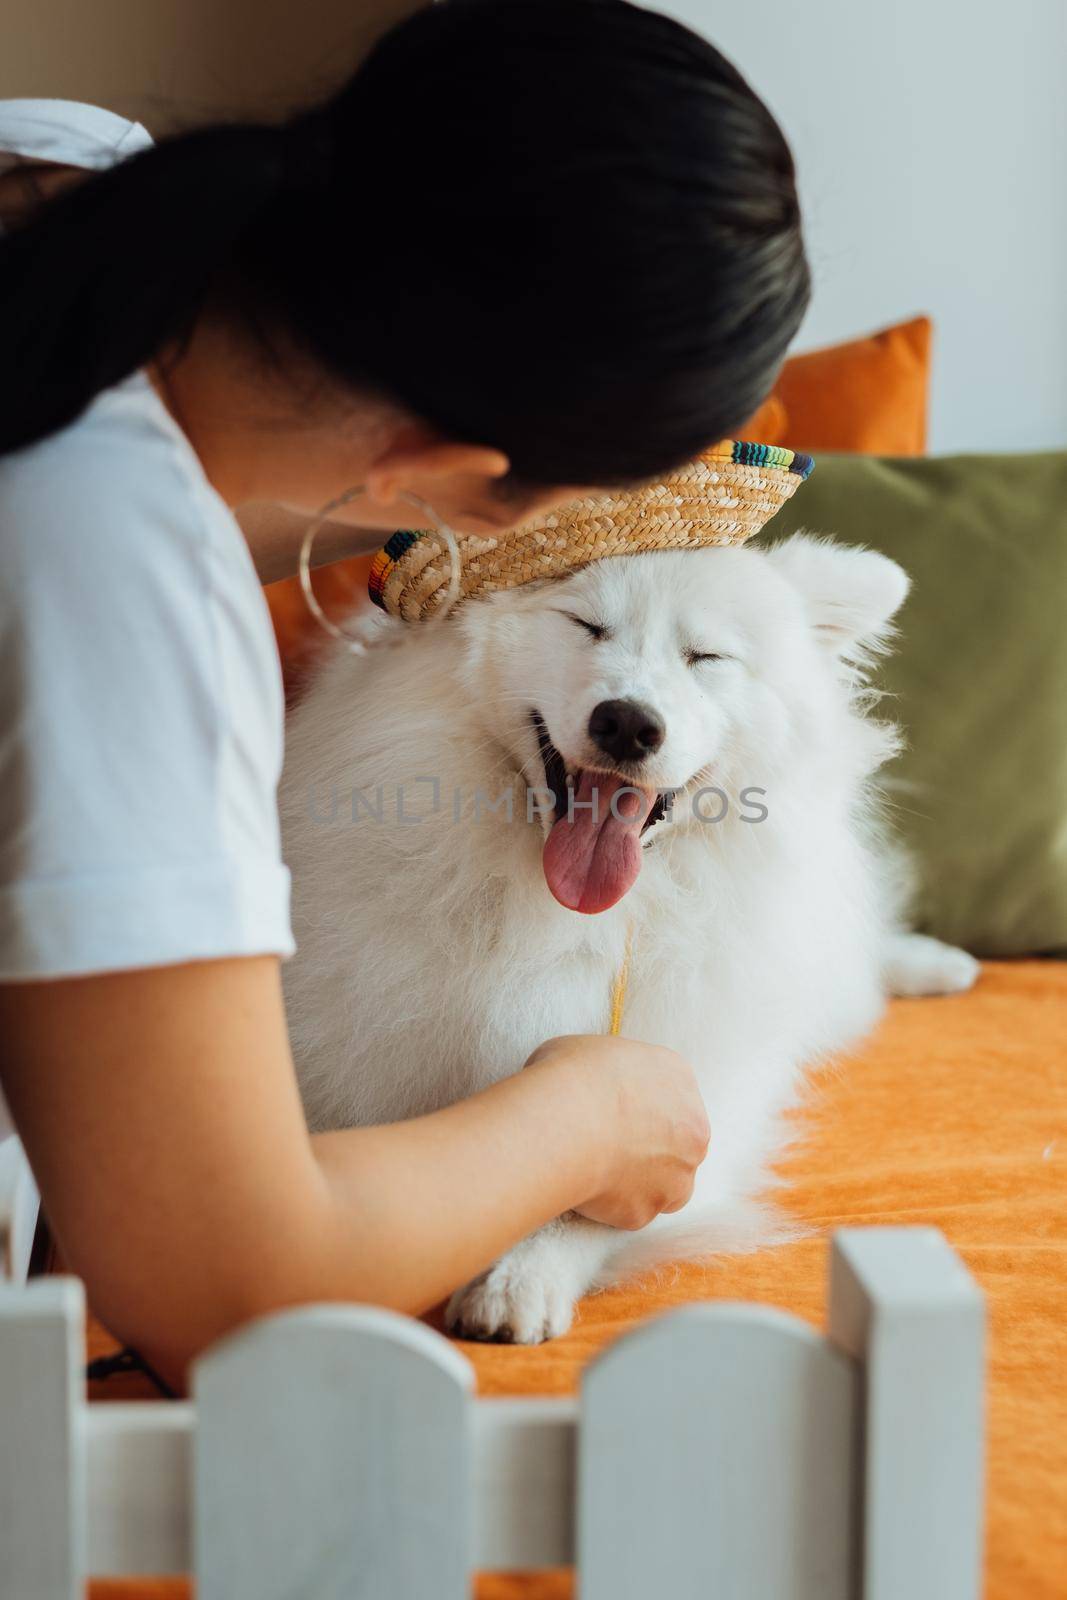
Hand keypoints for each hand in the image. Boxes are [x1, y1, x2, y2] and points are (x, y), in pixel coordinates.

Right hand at [522, 1034, 709, 1230]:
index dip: (642, 1106)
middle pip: (679, 1144)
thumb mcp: (591, 1050)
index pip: (671, 1094)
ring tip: (598, 1171)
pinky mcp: (646, 1212)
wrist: (564, 1121)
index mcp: (678, 1076)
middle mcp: (692, 1129)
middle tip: (609, 1145)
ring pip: (665, 1187)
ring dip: (639, 1183)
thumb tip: (586, 1085)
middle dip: (650, 1148)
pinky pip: (630, 1211)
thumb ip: (605, 1073)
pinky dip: (611, 1205)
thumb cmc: (571, 1076)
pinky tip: (584, 1188)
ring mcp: (675, 1176)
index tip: (616, 1112)